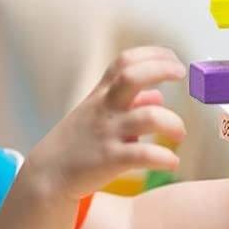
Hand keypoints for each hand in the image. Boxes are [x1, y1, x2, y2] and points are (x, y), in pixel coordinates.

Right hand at [24, 46, 186, 201]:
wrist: (48, 174)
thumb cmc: (78, 141)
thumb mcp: (99, 114)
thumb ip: (130, 103)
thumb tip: (158, 96)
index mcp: (102, 94)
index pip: (125, 61)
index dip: (152, 54)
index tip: (173, 59)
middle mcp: (105, 108)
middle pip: (131, 76)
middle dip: (160, 69)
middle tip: (180, 74)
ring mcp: (108, 133)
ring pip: (148, 117)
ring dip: (172, 122)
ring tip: (179, 132)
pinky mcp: (110, 160)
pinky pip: (143, 155)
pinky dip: (165, 158)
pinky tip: (172, 161)